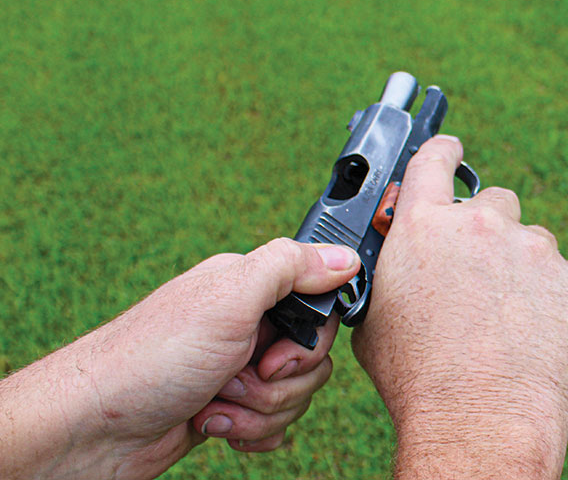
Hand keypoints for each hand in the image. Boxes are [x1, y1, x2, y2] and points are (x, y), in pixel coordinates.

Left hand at [0, 239, 359, 479]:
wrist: (96, 430)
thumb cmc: (152, 359)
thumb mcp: (229, 299)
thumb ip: (291, 268)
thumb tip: (345, 259)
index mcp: (249, 289)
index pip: (318, 308)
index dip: (307, 340)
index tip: (274, 355)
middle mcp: (246, 326)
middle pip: (311, 359)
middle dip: (277, 382)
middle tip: (235, 378)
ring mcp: (237, 370)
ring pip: (295, 397)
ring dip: (257, 411)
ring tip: (214, 404)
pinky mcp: (229, 409)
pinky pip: (275, 426)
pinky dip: (251, 433)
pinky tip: (216, 426)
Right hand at [352, 135, 567, 478]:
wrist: (479, 422)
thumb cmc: (419, 380)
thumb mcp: (375, 318)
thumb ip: (391, 273)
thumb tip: (398, 265)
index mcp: (424, 226)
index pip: (433, 160)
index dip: (443, 153)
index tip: (451, 151)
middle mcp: (481, 225)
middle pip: (493, 202)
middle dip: (488, 232)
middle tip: (480, 279)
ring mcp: (533, 250)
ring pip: (533, 242)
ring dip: (524, 269)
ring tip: (509, 323)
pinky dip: (557, 298)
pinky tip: (539, 334)